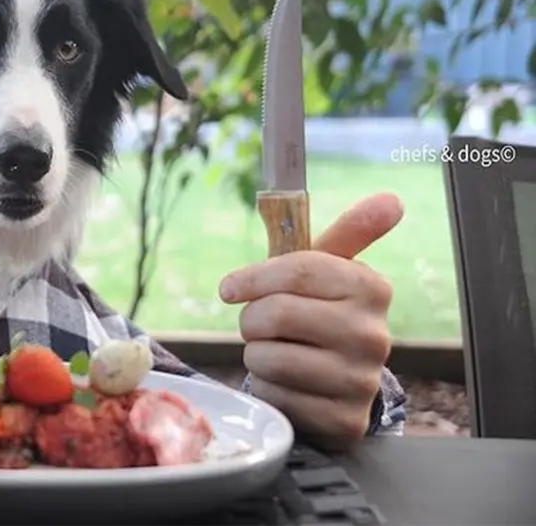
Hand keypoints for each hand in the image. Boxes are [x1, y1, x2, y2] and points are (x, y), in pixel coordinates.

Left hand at [219, 193, 403, 449]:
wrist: (338, 384)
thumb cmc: (320, 313)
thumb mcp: (330, 272)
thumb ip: (350, 232)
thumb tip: (391, 199)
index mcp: (371, 288)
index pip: (297, 269)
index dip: (253, 277)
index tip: (230, 288)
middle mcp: (373, 335)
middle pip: (276, 313)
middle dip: (252, 320)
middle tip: (259, 326)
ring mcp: (360, 381)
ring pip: (268, 358)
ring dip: (256, 356)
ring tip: (276, 353)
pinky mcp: (343, 421)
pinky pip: (274, 397)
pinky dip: (266, 391)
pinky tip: (286, 386)